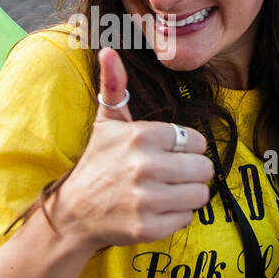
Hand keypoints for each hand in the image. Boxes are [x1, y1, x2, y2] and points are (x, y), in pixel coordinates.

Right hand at [55, 49, 213, 251]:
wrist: (74, 212)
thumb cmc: (97, 163)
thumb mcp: (106, 122)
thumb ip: (115, 86)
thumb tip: (108, 50)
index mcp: (141, 136)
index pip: (196, 140)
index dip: (186, 148)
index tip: (169, 153)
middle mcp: (144, 166)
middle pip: (204, 168)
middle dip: (191, 172)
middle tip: (171, 174)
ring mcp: (146, 199)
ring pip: (200, 195)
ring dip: (187, 195)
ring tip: (165, 191)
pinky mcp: (148, 227)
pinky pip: (187, 219)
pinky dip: (176, 216)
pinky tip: (156, 210)